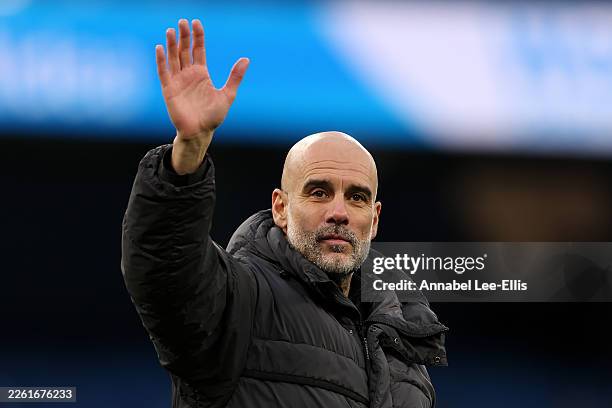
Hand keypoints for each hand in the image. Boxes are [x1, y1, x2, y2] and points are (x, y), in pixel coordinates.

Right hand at [156, 19, 248, 172]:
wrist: (200, 133)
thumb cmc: (213, 117)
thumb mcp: (228, 95)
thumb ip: (235, 77)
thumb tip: (246, 59)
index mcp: (201, 74)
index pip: (198, 50)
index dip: (197, 36)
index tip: (196, 23)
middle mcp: (188, 75)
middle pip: (184, 50)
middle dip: (184, 36)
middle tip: (182, 21)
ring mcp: (178, 81)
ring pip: (173, 58)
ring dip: (171, 44)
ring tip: (171, 30)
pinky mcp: (169, 90)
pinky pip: (163, 72)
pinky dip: (161, 60)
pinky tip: (160, 48)